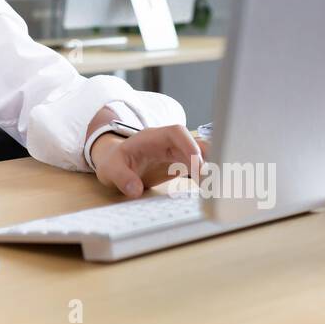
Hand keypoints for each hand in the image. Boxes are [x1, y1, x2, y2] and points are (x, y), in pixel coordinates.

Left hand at [90, 124, 209, 197]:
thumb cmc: (114, 162)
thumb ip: (121, 177)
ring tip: (214, 188)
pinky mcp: (181, 165)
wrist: (116, 164)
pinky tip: (210, 191)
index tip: (196, 165)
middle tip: (211, 181)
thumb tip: (134, 190)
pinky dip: (206, 177)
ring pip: (202, 155)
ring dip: (210, 168)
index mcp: (153, 137)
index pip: (177, 133)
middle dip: (207, 159)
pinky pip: (199, 168)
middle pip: (195, 143)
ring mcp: (177, 153)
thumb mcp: (110, 169)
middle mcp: (169, 143)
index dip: (189, 145)